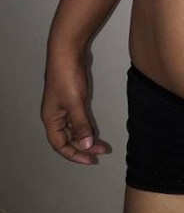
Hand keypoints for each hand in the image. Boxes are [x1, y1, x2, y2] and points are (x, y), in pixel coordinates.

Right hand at [40, 48, 109, 164]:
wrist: (68, 52)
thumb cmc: (66, 77)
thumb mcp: (74, 103)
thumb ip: (81, 125)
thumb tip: (85, 145)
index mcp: (51, 119)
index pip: (60, 145)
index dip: (74, 155)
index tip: (91, 159)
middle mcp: (56, 116)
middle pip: (68, 139)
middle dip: (84, 147)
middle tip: (102, 152)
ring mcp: (64, 107)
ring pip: (74, 130)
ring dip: (87, 138)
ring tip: (103, 145)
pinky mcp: (73, 99)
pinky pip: (79, 119)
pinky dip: (87, 127)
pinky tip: (96, 131)